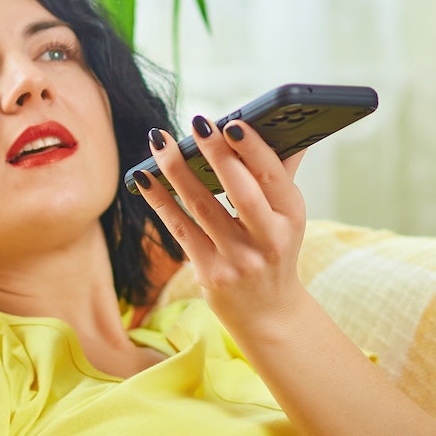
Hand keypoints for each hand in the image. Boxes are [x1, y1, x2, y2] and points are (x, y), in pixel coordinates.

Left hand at [134, 114, 307, 343]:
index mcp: (291, 216)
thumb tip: (291, 130)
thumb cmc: (275, 250)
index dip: (253, 149)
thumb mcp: (287, 216)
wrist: (268, 313)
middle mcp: (268, 240)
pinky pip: (179, 229)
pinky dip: (160, 200)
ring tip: (161, 140)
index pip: (272, 176)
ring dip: (178, 170)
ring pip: (202, 207)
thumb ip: (282, 174)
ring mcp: (237, 260)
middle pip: (239, 192)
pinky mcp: (209, 273)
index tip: (232, 123)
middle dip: (217, 155)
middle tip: (198, 123)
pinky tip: (144, 176)